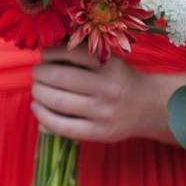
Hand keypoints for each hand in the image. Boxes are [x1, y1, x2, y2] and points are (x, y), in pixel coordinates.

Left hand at [31, 45, 167, 142]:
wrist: (148, 107)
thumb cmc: (119, 80)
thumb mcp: (107, 62)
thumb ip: (79, 57)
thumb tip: (42, 55)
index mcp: (111, 66)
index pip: (73, 53)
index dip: (51, 53)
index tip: (45, 55)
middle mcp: (109, 88)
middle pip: (60, 77)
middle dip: (40, 73)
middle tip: (38, 72)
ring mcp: (104, 112)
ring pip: (57, 101)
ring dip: (38, 92)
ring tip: (37, 88)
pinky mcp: (99, 132)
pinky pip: (61, 126)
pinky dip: (42, 115)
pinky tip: (36, 106)